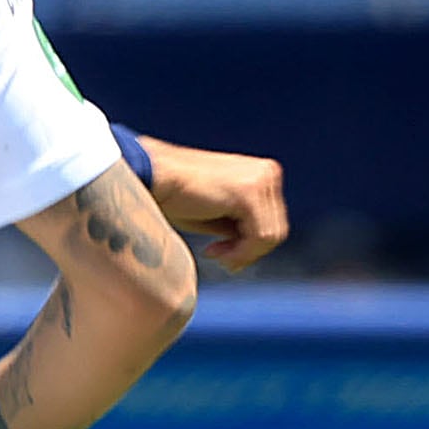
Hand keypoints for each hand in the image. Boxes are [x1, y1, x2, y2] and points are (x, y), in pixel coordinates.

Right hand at [142, 139, 288, 271]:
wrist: (152, 176)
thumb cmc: (173, 194)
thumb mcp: (215, 213)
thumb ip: (237, 226)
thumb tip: (252, 253)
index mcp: (261, 173)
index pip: (272, 221)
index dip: (248, 246)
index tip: (216, 250)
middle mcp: (267, 173)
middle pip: (276, 229)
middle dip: (247, 251)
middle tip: (215, 255)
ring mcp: (261, 181)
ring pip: (271, 236)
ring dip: (242, 254)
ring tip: (214, 253)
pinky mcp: (249, 193)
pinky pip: (259, 237)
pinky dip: (240, 253)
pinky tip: (213, 251)